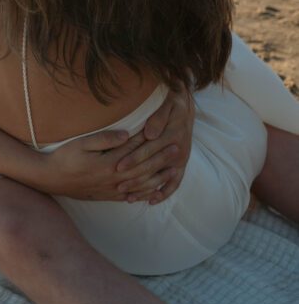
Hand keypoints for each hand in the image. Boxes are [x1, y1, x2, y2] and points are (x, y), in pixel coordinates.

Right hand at [34, 128, 177, 200]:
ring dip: (158, 177)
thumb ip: (104, 139)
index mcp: (108, 163)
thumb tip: (126, 135)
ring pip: (140, 184)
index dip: (151, 142)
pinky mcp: (107, 196)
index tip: (166, 134)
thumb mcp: (81, 143)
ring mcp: (111, 189)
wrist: (50, 179)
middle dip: (161, 158)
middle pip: (143, 168)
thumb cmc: (64, 157)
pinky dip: (144, 193)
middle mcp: (113, 178)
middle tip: (177, 150)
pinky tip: (154, 191)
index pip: (135, 150)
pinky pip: (130, 196)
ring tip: (173, 170)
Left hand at [115, 83, 194, 204]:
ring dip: (146, 189)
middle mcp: (178, 149)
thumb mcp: (167, 104)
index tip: (118, 166)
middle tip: (118, 186)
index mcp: (172, 134)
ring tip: (129, 198)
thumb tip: (150, 133)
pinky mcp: (181, 165)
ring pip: (162, 179)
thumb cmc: (171, 102)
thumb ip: (158, 117)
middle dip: (135, 178)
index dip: (133, 158)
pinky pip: (175, 183)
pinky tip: (151, 201)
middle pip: (153, 167)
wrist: (185, 105)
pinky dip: (164, 192)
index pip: (149, 149)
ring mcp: (180, 159)